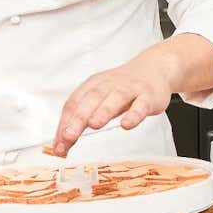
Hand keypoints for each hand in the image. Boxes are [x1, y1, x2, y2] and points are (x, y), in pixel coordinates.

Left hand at [50, 50, 176, 155]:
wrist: (154, 68)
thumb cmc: (122, 87)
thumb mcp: (99, 98)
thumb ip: (82, 119)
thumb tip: (62, 142)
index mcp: (93, 85)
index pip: (74, 104)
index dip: (64, 124)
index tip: (59, 145)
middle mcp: (109, 85)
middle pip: (91, 100)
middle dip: (78, 118)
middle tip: (68, 136)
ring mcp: (129, 89)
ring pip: (114, 99)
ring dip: (103, 111)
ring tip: (94, 125)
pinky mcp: (148, 96)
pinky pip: (140, 105)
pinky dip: (133, 115)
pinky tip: (126, 125)